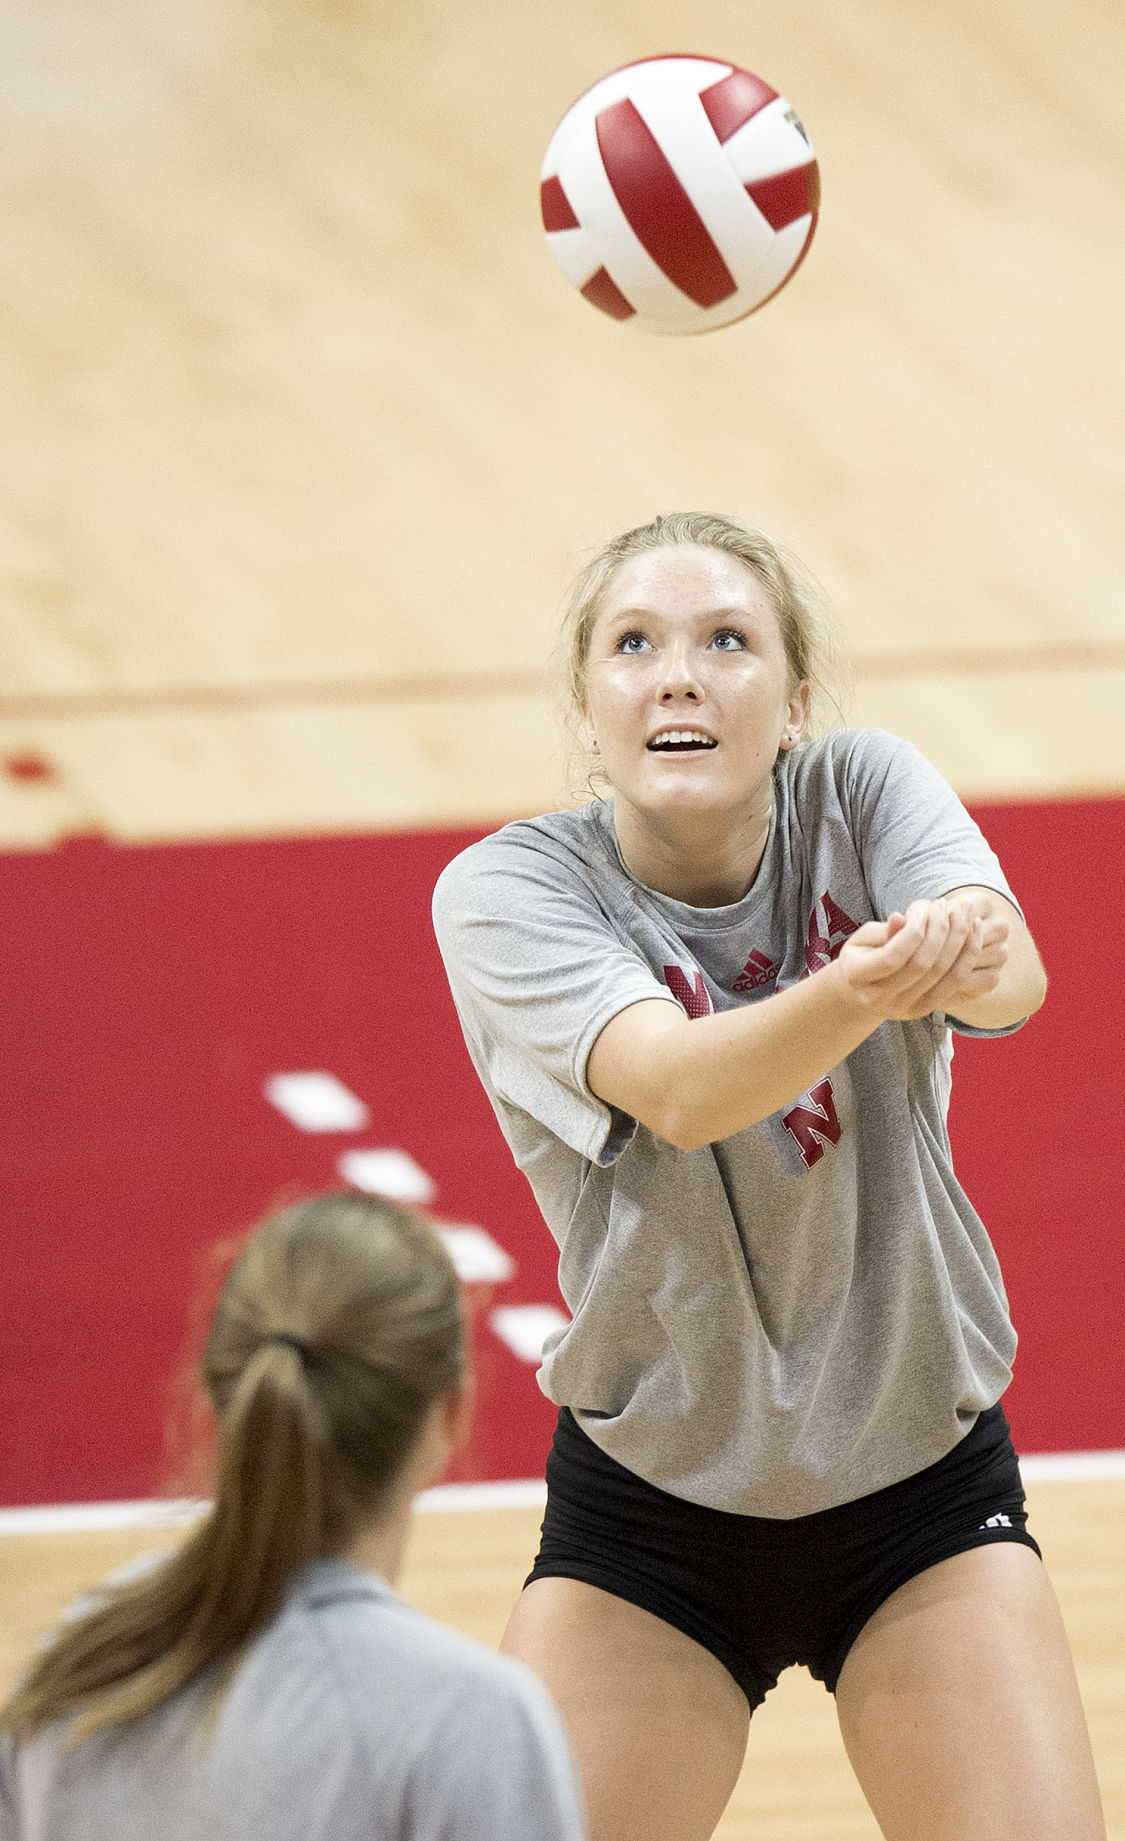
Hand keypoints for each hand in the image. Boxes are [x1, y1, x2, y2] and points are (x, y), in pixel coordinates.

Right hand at [834, 897, 1009, 1022]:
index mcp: (857, 976)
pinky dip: (969, 956)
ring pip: (944, 974)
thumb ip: (884, 931)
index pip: (892, 957)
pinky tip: (974, 932)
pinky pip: (957, 983)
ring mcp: (905, 1008)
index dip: (912, 932)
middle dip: (940, 930)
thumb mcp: (863, 939)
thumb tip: (901, 918)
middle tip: (948, 904)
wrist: (861, 993)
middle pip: (922, 966)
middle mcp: (880, 999)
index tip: (922, 909)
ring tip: (966, 913)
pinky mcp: (925, 1010)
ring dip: (960, 940)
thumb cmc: (862, 956)